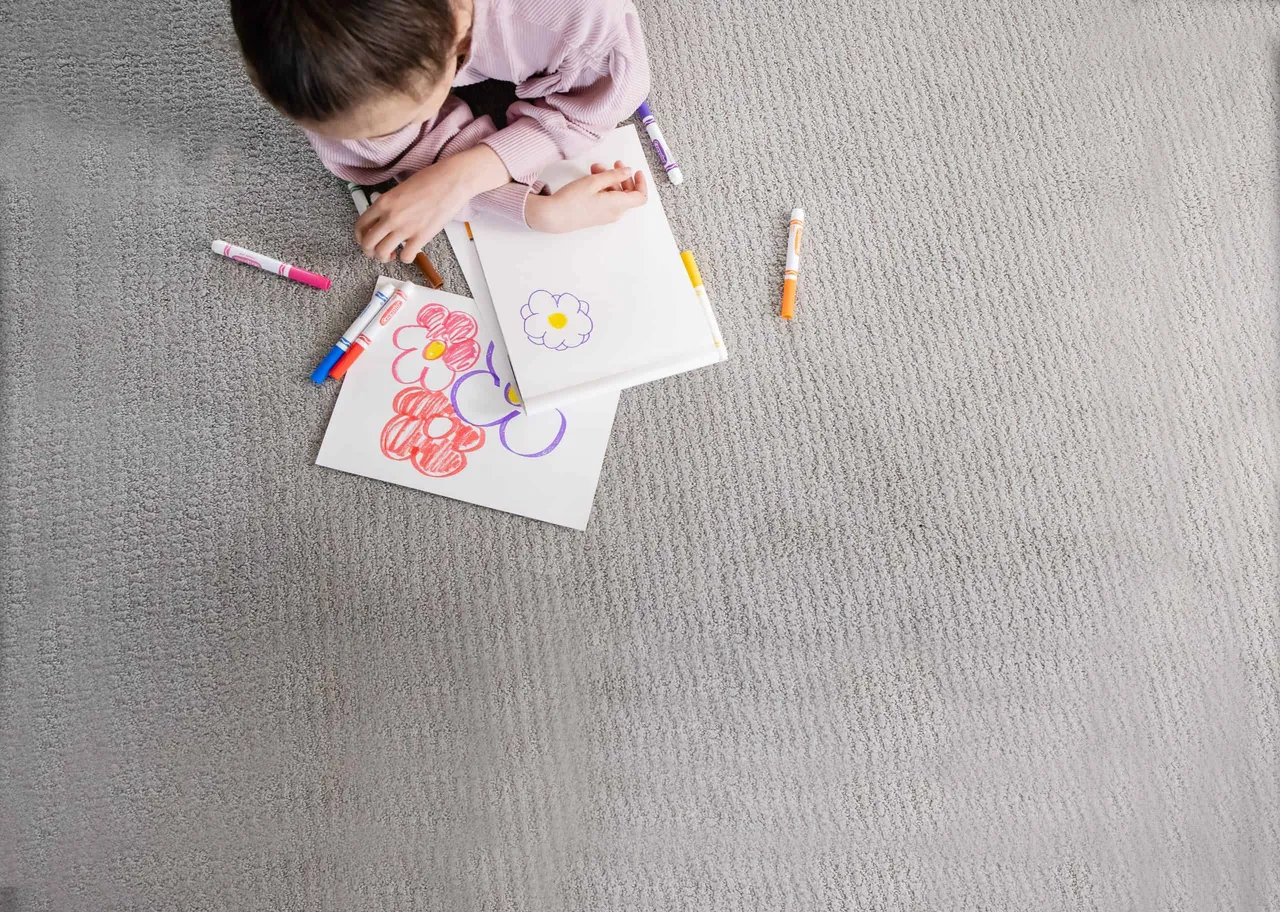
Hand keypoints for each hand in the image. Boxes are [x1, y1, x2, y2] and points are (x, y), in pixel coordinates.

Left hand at [355, 146, 508, 262]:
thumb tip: (386, 219)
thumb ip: (390, 205)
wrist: (451, 181)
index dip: (360, 237)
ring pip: (382, 253)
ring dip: (385, 257)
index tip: (366, 240)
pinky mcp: (421, 237)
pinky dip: (406, 258)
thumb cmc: (430, 180)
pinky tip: (410, 252)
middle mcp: (390, 217)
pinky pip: (406, 257)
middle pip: (368, 243)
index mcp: (383, 202)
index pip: (360, 225)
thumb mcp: (400, 189)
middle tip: (377, 252)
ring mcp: (405, 228)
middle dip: (369, 251)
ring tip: (392, 254)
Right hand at [525, 161, 647, 233]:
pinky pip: (607, 199)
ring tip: (595, 168)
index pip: (640, 197)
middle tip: (615, 163)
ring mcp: (606, 215)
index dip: (641, 183)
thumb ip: (614, 175)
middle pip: (628, 193)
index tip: (636, 171)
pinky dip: (603, 187)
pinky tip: (591, 178)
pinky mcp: (597, 215)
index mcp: (617, 205)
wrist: (554, 216)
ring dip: (609, 179)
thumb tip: (628, 172)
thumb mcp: (595, 181)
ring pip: (616, 194)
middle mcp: (615, 213)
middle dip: (622, 176)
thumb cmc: (572, 200)